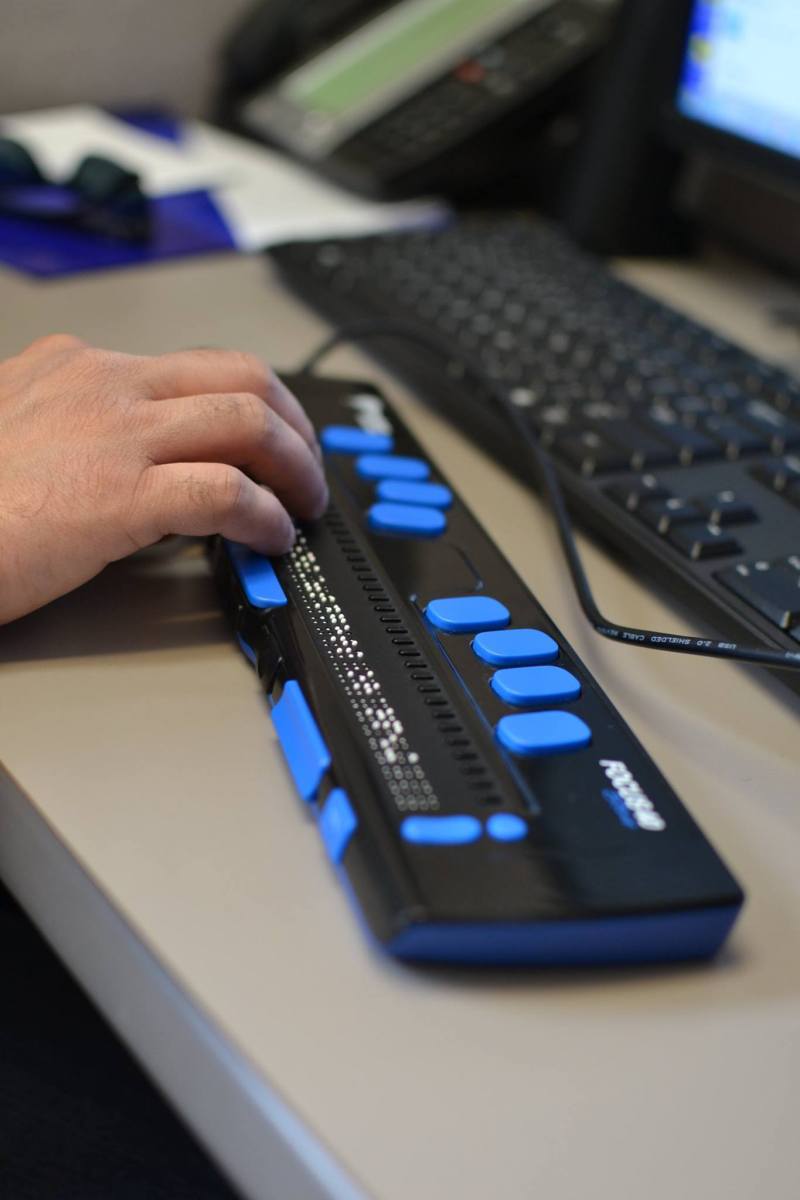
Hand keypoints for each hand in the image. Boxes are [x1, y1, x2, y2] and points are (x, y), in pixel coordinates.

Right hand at [0, 335, 327, 622]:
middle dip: (293, 423)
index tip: (271, 435)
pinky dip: (268, 516)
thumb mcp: (18, 433)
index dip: (252, 400)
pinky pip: (227, 493)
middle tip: (307, 467)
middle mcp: (104, 386)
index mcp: (78, 369)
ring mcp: (114, 435)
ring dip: (296, 466)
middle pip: (240, 376)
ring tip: (305, 506)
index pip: (193, 364)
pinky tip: (274, 538)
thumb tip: (141, 463)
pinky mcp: (119, 495)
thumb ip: (79, 430)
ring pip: (247, 421)